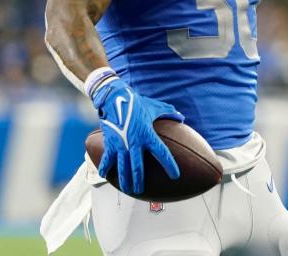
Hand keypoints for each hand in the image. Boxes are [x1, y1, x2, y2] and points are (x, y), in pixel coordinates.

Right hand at [92, 75, 183, 194]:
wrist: (114, 97)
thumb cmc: (136, 102)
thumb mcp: (154, 106)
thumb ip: (169, 112)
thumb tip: (182, 117)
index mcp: (148, 134)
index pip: (162, 153)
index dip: (169, 165)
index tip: (175, 176)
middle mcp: (134, 142)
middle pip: (138, 167)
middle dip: (140, 181)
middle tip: (142, 191)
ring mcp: (121, 144)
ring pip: (123, 167)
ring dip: (125, 180)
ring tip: (128, 190)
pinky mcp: (110, 143)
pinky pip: (107, 159)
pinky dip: (105, 168)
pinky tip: (106, 176)